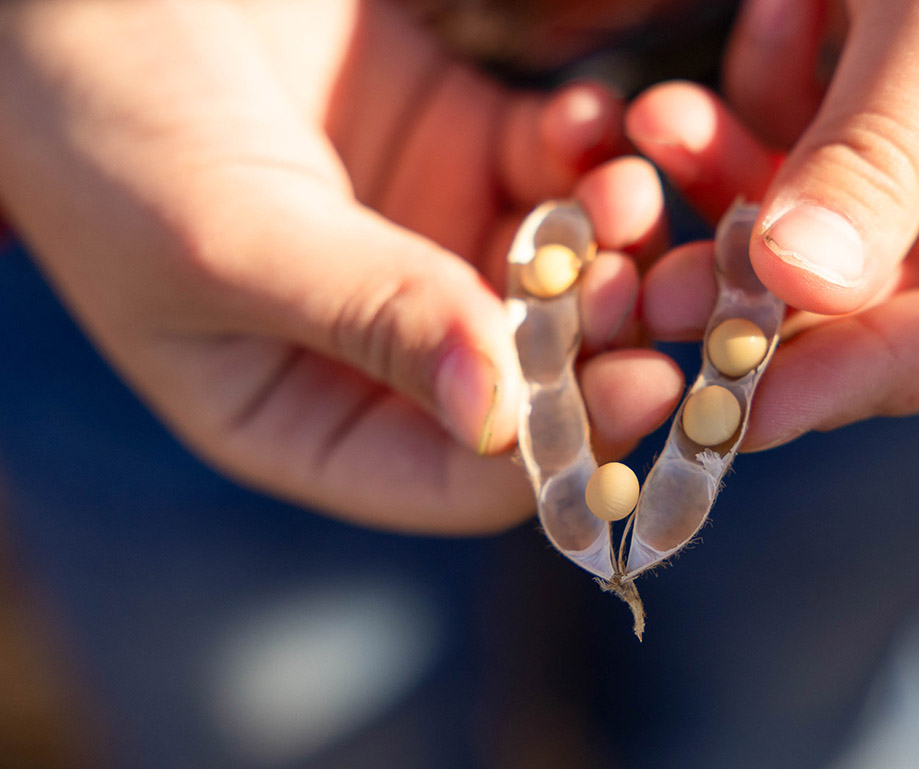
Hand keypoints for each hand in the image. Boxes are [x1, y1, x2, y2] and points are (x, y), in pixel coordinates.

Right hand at [0, 0, 681, 531]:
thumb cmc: (104, 116)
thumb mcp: (221, 235)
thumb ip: (365, 317)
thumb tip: (498, 417)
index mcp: (300, 410)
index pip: (447, 477)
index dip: (547, 453)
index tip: (634, 400)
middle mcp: (378, 343)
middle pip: (526, 384)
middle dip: (598, 348)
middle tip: (655, 295)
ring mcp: (427, 244)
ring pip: (560, 282)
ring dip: (609, 249)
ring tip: (622, 197)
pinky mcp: (460, 149)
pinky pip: (554, 176)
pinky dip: (586, 159)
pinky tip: (591, 129)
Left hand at [628, 0, 918, 448]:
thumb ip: (890, 149)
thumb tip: (797, 285)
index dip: (856, 380)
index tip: (735, 416)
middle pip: (877, 301)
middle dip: (753, 294)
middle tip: (645, 297)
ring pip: (810, 232)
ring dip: (724, 191)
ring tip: (659, 132)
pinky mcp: (871, 112)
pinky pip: (786, 151)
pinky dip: (735, 121)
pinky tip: (715, 65)